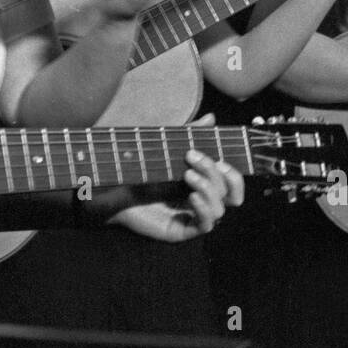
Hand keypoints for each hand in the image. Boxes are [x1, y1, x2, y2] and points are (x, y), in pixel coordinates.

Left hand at [109, 116, 244, 240]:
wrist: (114, 185)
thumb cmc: (140, 167)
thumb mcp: (168, 146)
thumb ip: (190, 134)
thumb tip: (211, 118)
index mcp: (204, 184)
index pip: (232, 186)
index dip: (234, 175)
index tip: (220, 158)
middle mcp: (202, 202)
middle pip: (229, 195)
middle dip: (217, 175)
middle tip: (194, 159)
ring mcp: (192, 217)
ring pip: (220, 210)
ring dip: (209, 189)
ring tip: (187, 175)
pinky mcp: (181, 230)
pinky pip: (205, 225)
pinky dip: (204, 210)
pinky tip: (192, 197)